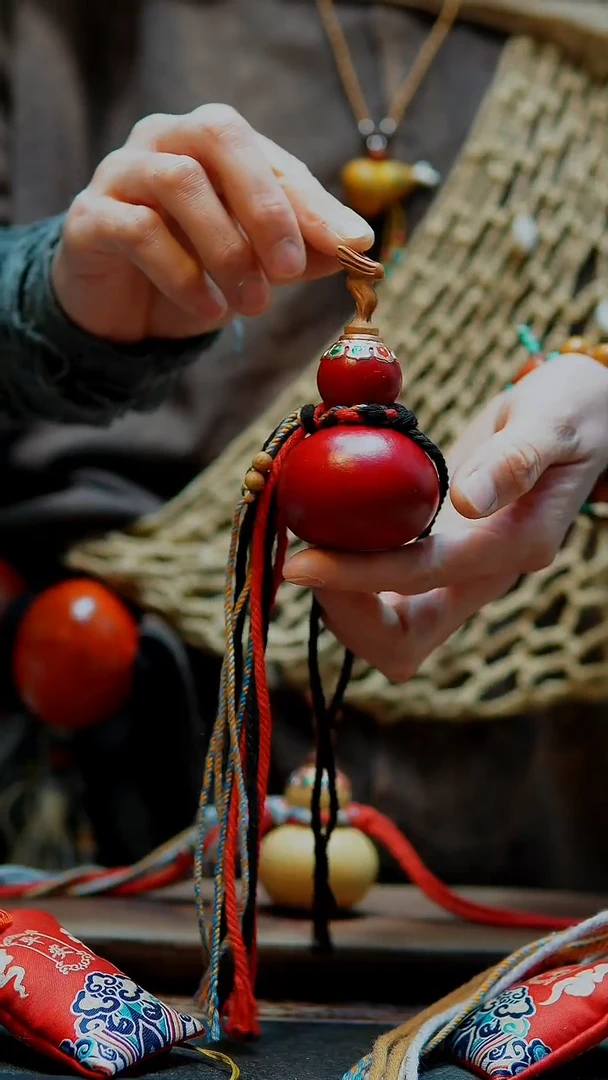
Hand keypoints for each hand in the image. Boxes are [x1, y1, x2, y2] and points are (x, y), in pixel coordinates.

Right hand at [52, 104, 372, 342]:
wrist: (122, 311)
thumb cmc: (194, 271)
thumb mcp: (256, 263)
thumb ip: (301, 249)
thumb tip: (357, 246)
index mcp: (212, 142)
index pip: (270, 158)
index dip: (314, 202)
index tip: (354, 246)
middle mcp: (164, 140)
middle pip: (218, 137)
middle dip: (265, 206)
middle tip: (291, 270)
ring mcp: (121, 172)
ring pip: (179, 180)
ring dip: (226, 249)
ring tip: (255, 305)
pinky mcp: (90, 218)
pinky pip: (139, 230)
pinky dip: (184, 275)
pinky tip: (211, 312)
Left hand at [283, 352, 607, 681]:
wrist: (584, 418)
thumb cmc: (571, 410)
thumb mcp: (552, 420)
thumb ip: (516, 460)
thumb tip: (469, 502)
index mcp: (513, 546)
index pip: (423, 577)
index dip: (358, 577)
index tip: (301, 558)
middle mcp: (482, 576)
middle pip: (404, 641)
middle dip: (344, 615)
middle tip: (298, 559)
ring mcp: (458, 575)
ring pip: (389, 628)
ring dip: (338, 603)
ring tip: (301, 544)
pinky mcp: (438, 562)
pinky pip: (384, 594)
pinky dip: (344, 578)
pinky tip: (318, 531)